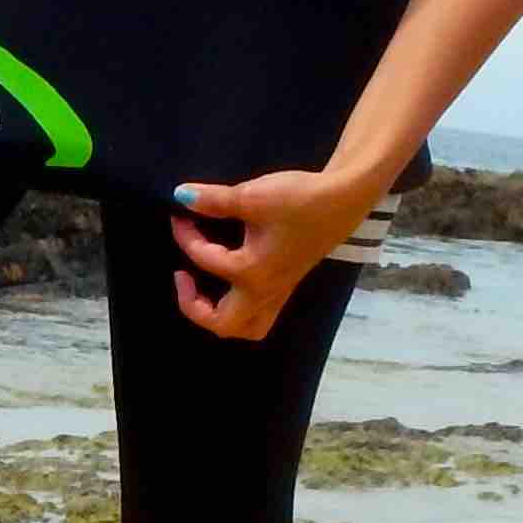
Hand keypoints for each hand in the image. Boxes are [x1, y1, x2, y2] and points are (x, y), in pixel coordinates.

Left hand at [167, 167, 375, 342]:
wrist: (342, 199)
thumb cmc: (299, 200)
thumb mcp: (252, 196)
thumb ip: (214, 200)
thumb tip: (182, 195)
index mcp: (253, 273)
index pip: (205, 260)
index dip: (186, 236)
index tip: (180, 212)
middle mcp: (265, 291)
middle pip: (224, 325)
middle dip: (195, 306)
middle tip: (183, 276)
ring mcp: (279, 291)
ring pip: (247, 327)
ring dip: (220, 316)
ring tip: (205, 289)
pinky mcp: (288, 284)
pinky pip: (261, 313)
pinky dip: (241, 308)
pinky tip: (232, 281)